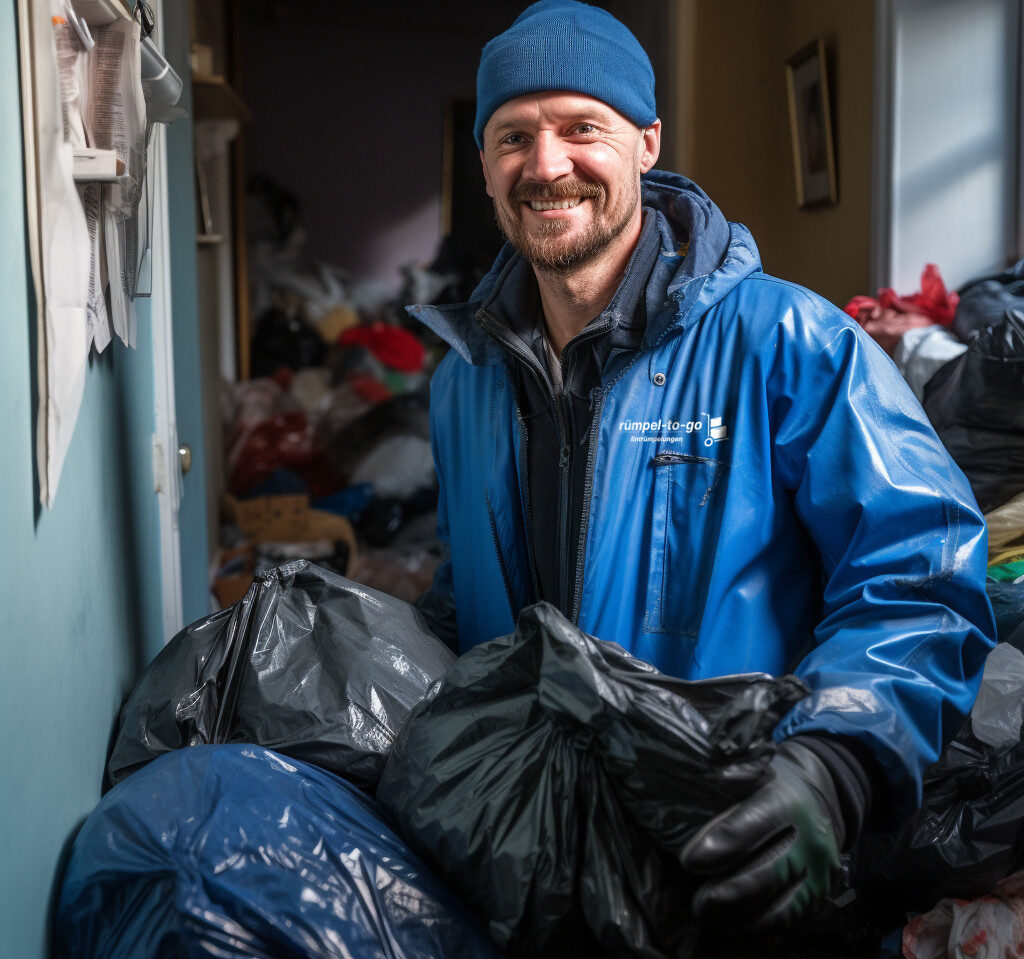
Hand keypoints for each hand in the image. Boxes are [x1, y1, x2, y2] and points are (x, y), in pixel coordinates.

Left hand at [680, 739, 843, 932]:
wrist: (820, 803)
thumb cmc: (769, 789)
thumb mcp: (752, 776)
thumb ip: (726, 786)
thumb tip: (688, 793)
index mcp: (788, 803)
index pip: (755, 823)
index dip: (723, 845)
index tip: (690, 861)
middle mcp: (810, 841)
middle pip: (770, 874)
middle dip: (730, 893)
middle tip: (699, 904)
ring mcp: (819, 875)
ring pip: (782, 909)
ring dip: (741, 920)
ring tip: (709, 918)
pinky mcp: (820, 900)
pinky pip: (788, 926)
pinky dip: (756, 935)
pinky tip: (727, 934)